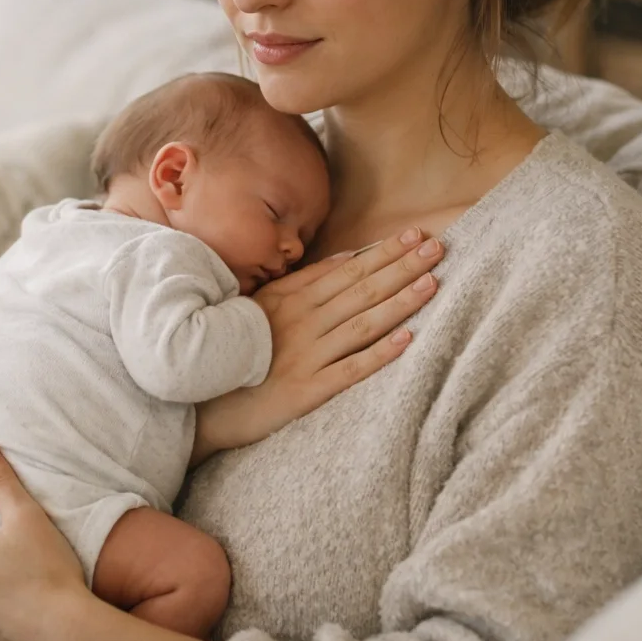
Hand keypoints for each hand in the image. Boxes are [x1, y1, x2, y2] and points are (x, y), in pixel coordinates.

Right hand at [193, 228, 441, 461]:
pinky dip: (378, 354)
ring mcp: (304, 356)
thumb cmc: (235, 351)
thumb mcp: (264, 306)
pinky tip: (407, 340)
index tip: (415, 236)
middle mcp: (300, 322)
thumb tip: (348, 257)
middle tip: (438, 248)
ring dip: (398, 302)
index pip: (347, 270)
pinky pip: (349, 370)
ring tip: (432, 283)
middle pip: (361, 290)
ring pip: (361, 323)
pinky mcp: (305, 390)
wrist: (203, 404)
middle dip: (401, 267)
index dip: (383, 252)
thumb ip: (305, 281)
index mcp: (291, 299)